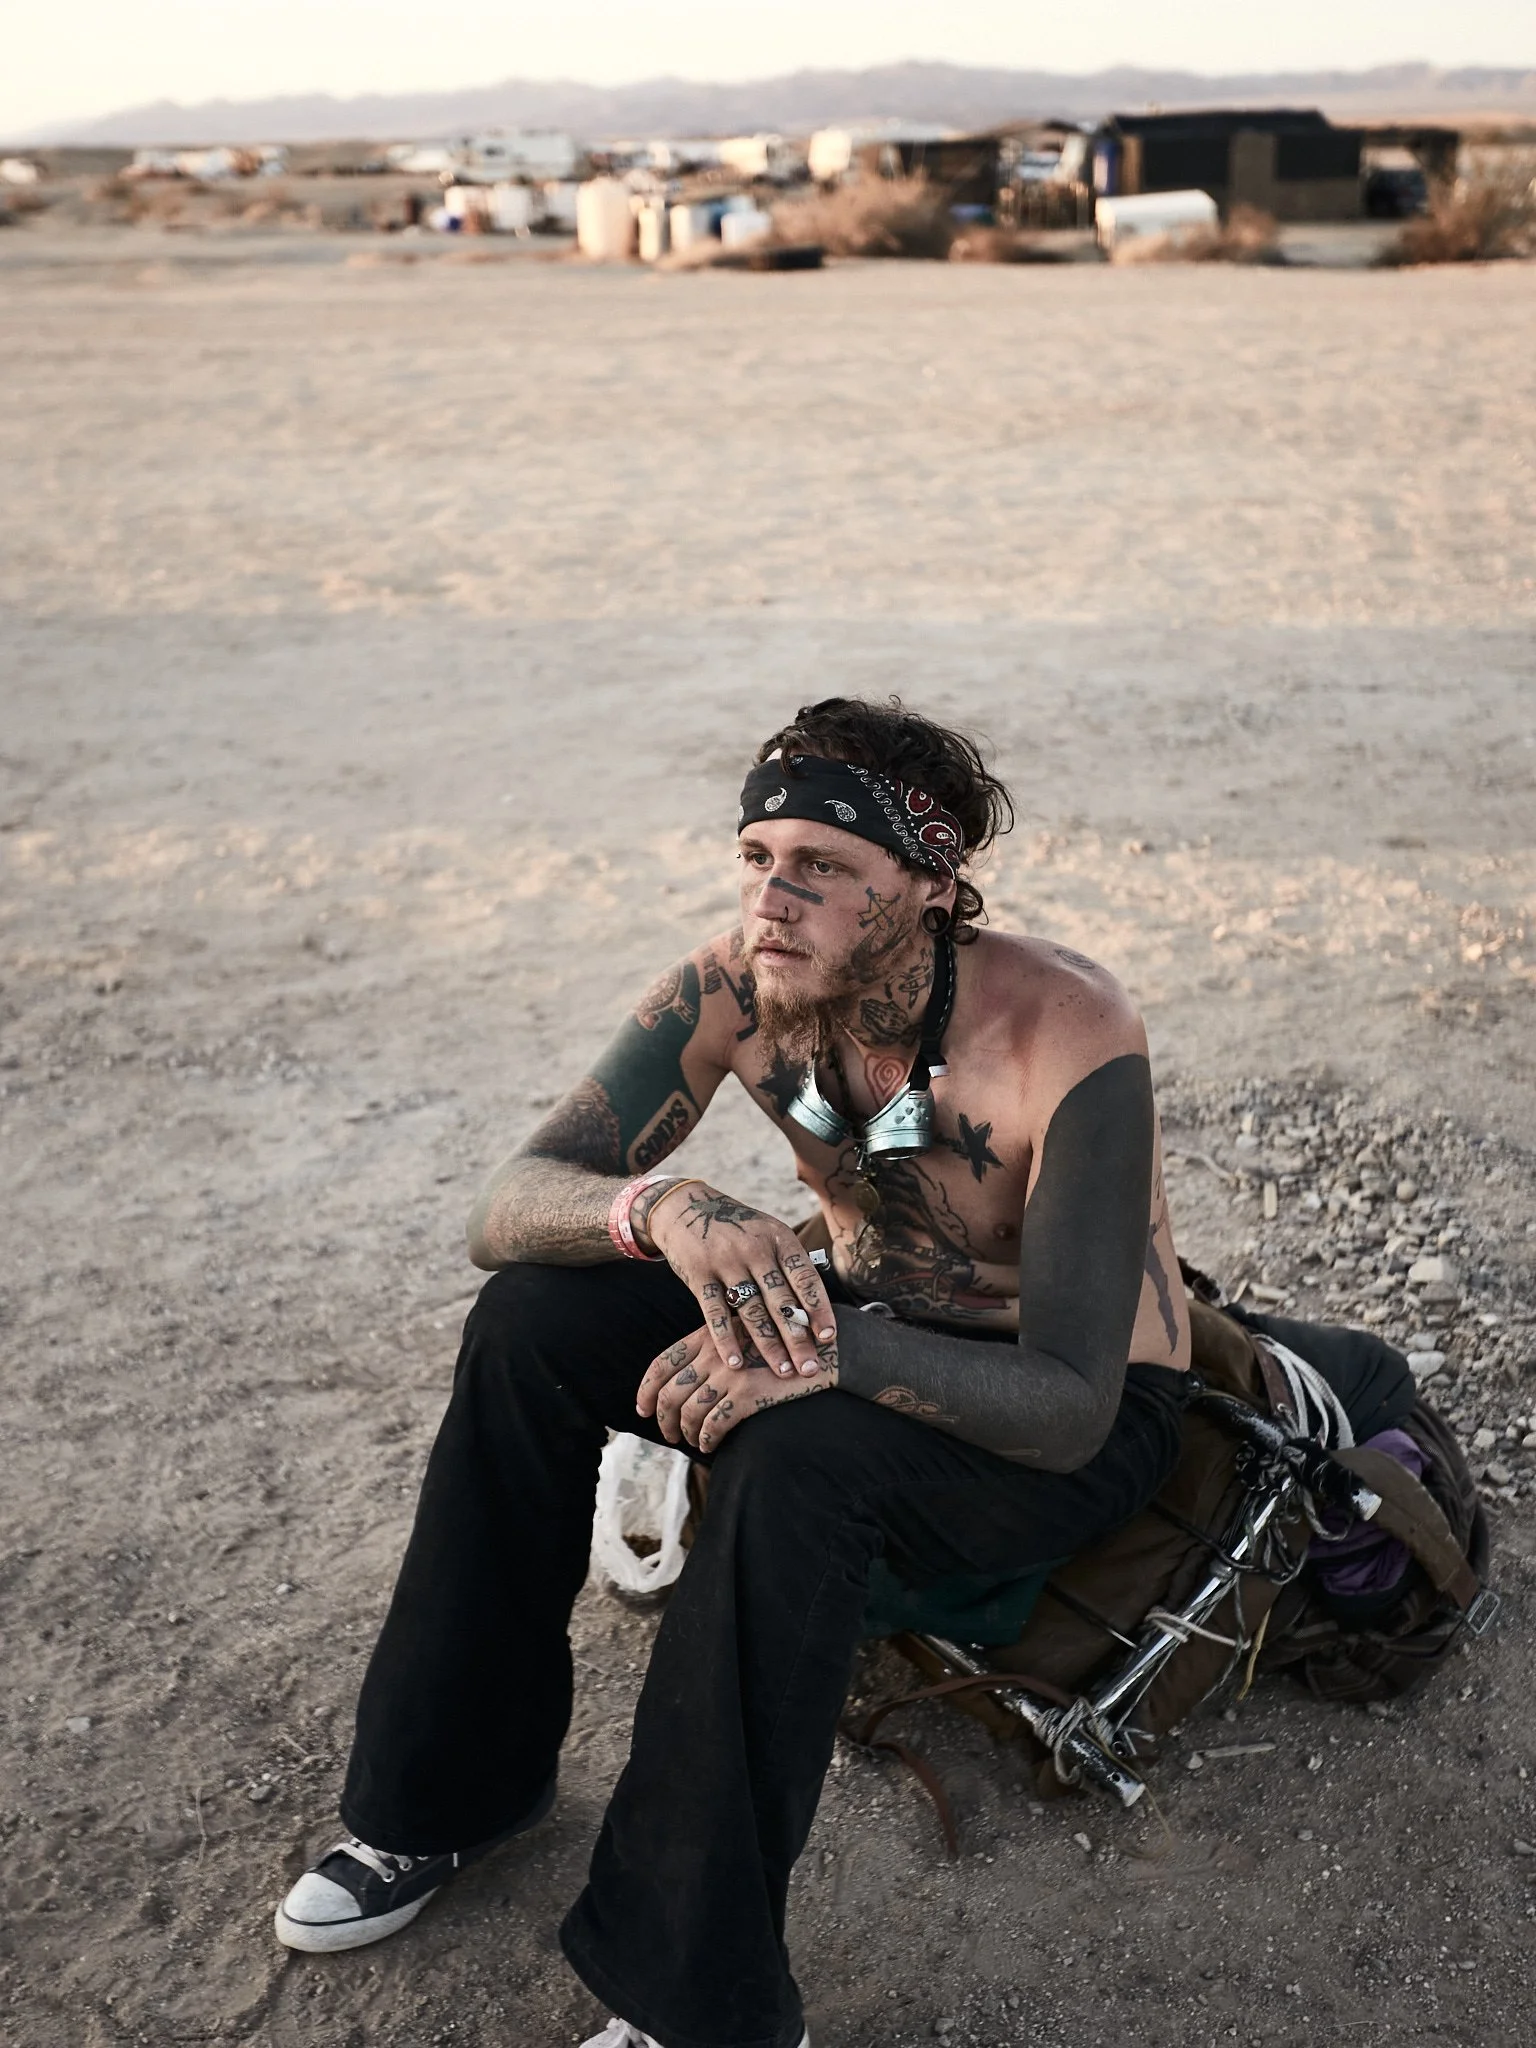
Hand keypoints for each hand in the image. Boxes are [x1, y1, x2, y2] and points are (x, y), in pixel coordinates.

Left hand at [636, 1324, 837, 1453]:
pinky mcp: (748, 1393)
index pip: (662, 1362)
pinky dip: (707, 1439)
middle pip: (671, 1392)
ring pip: (690, 1412)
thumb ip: (718, 1349)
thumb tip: (689, 1382)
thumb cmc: (787, 1342)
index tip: (642, 1409)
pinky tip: (710, 1446)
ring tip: (693, 1442)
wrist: (827, 1347)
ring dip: (686, 1433)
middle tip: (668, 1435)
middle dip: (663, 1418)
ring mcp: (730, 1372)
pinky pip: (714, 1424)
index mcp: (709, 1334)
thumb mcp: (746, 1333)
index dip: (646, 1389)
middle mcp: (714, 1351)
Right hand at [645, 1183, 837, 1379]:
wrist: (686, 1207)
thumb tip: (819, 1307)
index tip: (828, 1338)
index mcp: (779, 1238)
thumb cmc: (738, 1229)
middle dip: (798, 1339)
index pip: (805, 1278)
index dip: (819, 1309)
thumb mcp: (768, 1232)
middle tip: (811, 1368)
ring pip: (752, 1311)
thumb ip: (789, 1263)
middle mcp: (755, 1249)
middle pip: (782, 1302)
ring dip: (769, 1346)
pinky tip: (736, 1363)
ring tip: (783, 1372)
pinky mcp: (699, 1274)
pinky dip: (726, 1339)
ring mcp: (726, 1261)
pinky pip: (715, 1312)